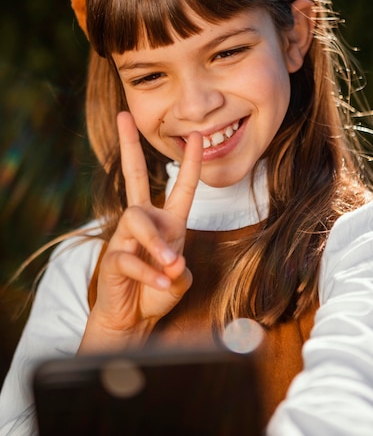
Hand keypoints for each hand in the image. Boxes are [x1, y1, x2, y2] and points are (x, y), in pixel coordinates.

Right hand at [79, 111, 201, 352]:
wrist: (134, 320)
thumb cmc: (158, 292)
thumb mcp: (179, 278)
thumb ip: (179, 267)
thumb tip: (171, 260)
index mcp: (168, 222)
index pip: (180, 186)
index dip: (190, 162)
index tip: (197, 135)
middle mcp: (145, 222)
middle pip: (135, 175)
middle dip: (129, 145)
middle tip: (123, 116)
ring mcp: (125, 237)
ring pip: (138, 220)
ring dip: (157, 245)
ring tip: (171, 266)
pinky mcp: (112, 257)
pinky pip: (130, 257)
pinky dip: (149, 273)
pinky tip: (159, 284)